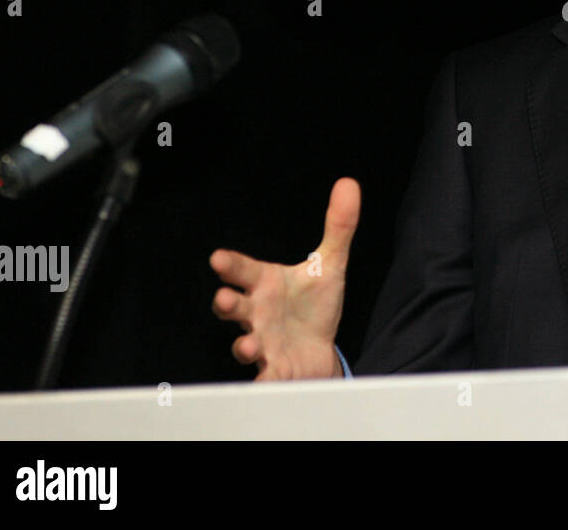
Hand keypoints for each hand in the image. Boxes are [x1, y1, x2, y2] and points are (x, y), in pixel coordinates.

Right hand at [210, 177, 360, 380]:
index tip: (218, 258)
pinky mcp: (273, 369)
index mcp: (266, 284)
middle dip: (226, 303)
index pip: (244, 271)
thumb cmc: (312, 306)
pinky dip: (261, 381)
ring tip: (250, 346)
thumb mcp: (329, 265)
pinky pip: (263, 377)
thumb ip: (338, 227)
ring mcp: (262, 342)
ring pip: (244, 344)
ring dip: (244, 345)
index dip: (231, 265)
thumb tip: (349, 184)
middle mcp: (257, 313)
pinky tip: (263, 381)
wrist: (317, 351)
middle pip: (234, 307)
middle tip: (223, 299)